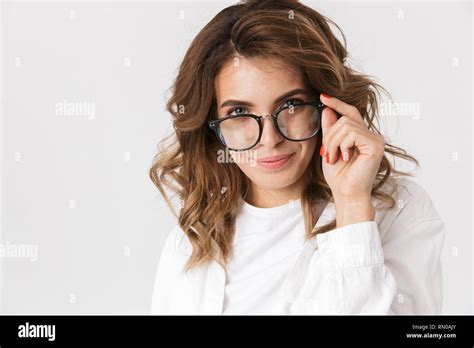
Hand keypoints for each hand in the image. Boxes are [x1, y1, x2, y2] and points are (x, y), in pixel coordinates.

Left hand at [319, 93, 384, 226]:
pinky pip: (352, 133)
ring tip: (333, 158)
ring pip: (346, 125)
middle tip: (326, 154)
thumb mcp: (330, 148)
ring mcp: (375, 139)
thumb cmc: (339, 176)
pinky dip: (342, 145)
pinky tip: (345, 158)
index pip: (349, 113)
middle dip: (330, 135)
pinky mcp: (375, 144)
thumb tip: (327, 109)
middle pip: (344, 119)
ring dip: (333, 142)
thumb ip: (330, 129)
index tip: (322, 97)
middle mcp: (370, 135)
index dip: (336, 103)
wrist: (345, 193)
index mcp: (360, 135)